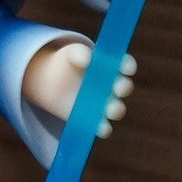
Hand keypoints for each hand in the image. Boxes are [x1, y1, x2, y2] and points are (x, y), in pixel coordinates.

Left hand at [21, 41, 135, 137]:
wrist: (53, 82)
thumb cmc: (68, 63)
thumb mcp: (72, 54)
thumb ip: (80, 53)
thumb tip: (88, 58)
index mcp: (113, 66)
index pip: (126, 65)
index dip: (128, 66)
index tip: (127, 68)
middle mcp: (114, 86)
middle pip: (125, 87)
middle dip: (124, 87)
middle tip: (118, 87)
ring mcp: (106, 103)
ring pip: (117, 109)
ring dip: (117, 110)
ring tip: (110, 110)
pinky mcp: (95, 119)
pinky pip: (103, 126)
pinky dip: (103, 128)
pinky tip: (100, 127)